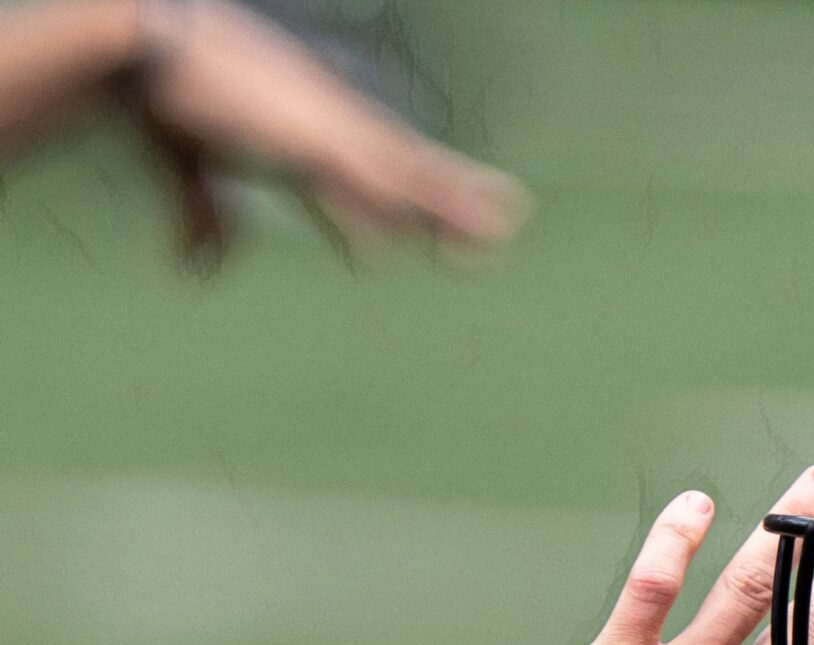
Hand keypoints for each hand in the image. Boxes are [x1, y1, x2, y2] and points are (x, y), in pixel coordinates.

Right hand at [121, 0, 524, 265]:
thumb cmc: (166, 92)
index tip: (463, 221)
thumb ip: (205, 217)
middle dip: (452, 199)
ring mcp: (320, 133)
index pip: (385, 167)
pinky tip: (396, 247)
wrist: (139, 42)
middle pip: (408, 169)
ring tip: (495, 234)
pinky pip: (350, 184)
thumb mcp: (189, 165)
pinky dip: (372, 217)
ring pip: (399, 177)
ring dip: (442, 206)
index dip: (423, 194)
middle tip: (508, 223)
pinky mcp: (297, 141)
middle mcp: (330, 130)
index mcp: (314, 131)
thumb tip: (201, 267)